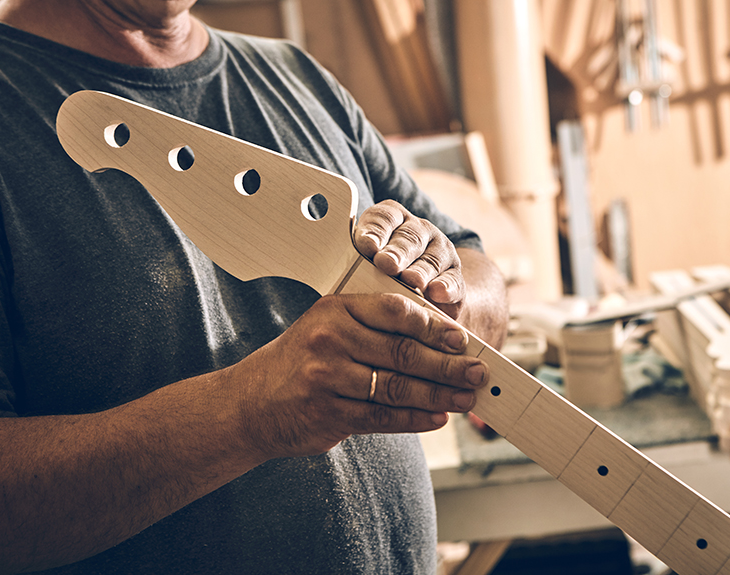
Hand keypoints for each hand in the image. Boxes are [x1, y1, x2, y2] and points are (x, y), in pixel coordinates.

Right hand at [230, 293, 486, 459]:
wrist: (251, 403)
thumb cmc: (302, 360)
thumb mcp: (329, 327)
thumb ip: (375, 326)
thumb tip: (439, 339)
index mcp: (336, 309)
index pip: (395, 311)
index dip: (434, 325)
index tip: (462, 338)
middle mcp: (330, 339)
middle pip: (402, 352)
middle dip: (447, 364)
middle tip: (478, 371)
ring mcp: (327, 377)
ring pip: (397, 387)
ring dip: (439, 395)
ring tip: (467, 398)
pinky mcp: (328, 413)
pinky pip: (382, 417)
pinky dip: (415, 420)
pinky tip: (438, 418)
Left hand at [353, 200, 464, 318]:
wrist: (417, 297)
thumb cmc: (378, 277)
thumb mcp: (361, 263)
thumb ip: (352, 258)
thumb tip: (329, 262)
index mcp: (393, 220)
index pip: (384, 218)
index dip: (375, 231)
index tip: (366, 246)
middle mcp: (419, 230)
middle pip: (409, 237)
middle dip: (396, 251)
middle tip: (385, 264)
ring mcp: (440, 251)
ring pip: (431, 259)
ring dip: (420, 270)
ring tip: (411, 281)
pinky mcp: (455, 277)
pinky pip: (452, 280)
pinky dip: (445, 287)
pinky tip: (436, 293)